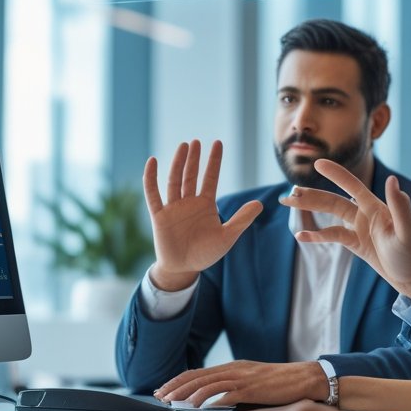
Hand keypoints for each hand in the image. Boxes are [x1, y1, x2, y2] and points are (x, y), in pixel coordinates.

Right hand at [144, 139, 261, 290]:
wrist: (184, 269)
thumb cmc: (206, 253)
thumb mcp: (227, 236)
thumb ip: (242, 219)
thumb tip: (260, 203)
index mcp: (205, 204)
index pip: (210, 177)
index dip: (214, 161)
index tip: (217, 143)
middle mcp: (189, 202)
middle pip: (191, 175)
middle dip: (194, 158)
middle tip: (196, 141)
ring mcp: (173, 207)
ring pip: (174, 180)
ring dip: (178, 163)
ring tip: (183, 146)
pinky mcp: (160, 216)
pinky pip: (153, 194)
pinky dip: (151, 178)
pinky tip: (152, 162)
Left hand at [154, 360, 327, 406]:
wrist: (306, 379)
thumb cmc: (282, 384)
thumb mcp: (253, 383)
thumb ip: (235, 389)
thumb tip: (215, 401)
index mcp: (234, 368)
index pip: (200, 373)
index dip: (179, 381)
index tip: (164, 389)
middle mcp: (235, 369)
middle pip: (199, 376)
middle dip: (177, 386)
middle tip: (161, 396)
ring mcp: (244, 377)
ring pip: (209, 383)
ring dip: (188, 393)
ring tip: (174, 401)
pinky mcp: (253, 388)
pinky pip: (228, 392)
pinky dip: (212, 398)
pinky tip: (200, 405)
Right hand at [279, 158, 410, 300]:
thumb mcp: (407, 231)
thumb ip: (399, 206)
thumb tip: (392, 180)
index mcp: (376, 207)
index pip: (352, 186)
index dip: (336, 175)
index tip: (317, 163)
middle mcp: (365, 213)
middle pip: (333, 200)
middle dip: (312, 195)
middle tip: (289, 194)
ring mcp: (358, 227)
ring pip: (329, 213)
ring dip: (310, 208)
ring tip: (288, 204)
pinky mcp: (355, 242)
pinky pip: (332, 235)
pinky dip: (317, 235)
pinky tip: (301, 236)